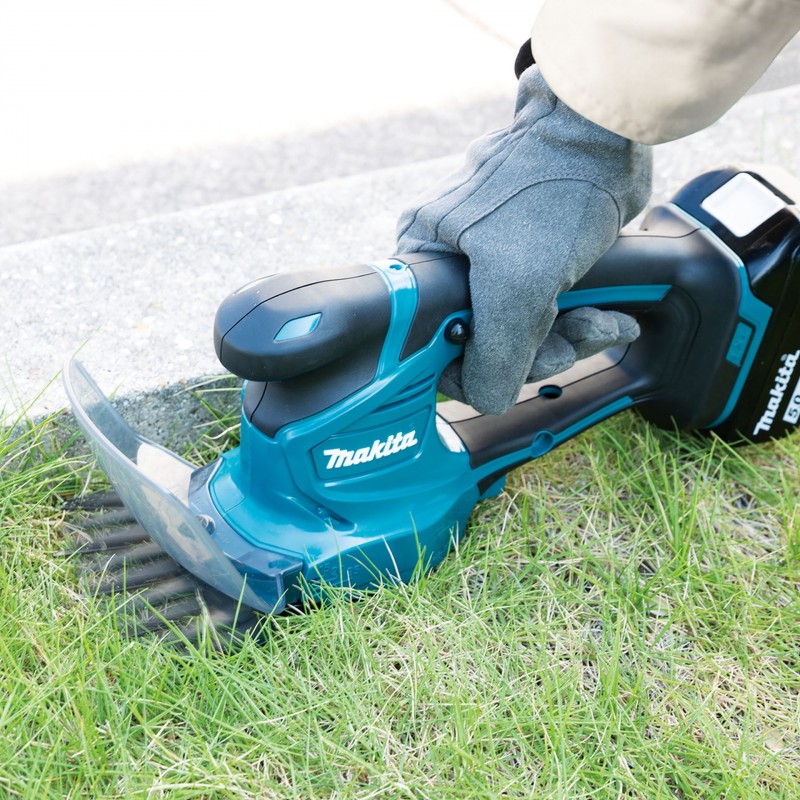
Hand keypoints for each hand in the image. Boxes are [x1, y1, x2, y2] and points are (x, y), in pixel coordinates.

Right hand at [396, 67, 651, 413]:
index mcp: (424, 261)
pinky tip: (610, 318)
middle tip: (574, 340)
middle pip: (483, 342)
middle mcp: (450, 261)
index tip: (515, 368)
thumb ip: (493, 357)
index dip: (474, 367)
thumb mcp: (515, 287)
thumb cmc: (554, 192)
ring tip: (606, 324)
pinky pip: (546, 309)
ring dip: (568, 337)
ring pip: (520, 330)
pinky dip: (579, 320)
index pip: (433, 343)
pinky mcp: (531, 257)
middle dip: (537, 351)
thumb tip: (486, 399)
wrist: (607, 131)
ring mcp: (492, 258)